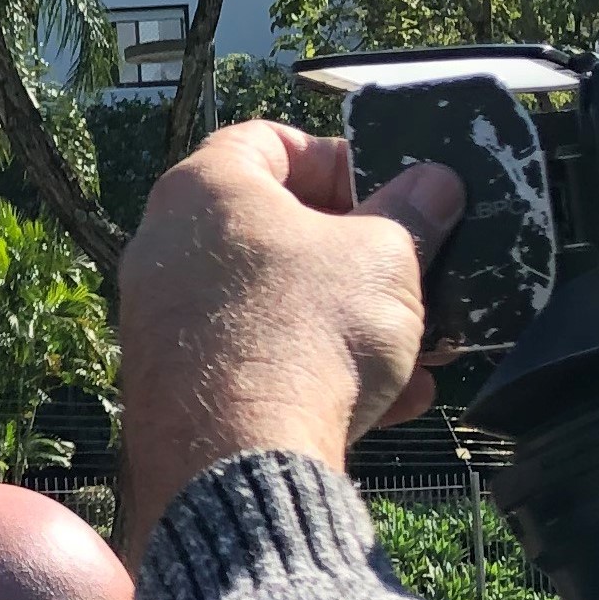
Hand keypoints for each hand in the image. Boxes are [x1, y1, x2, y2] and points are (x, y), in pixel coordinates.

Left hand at [118, 124, 465, 547]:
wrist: (237, 458)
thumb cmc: (307, 330)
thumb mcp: (386, 259)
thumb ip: (414, 214)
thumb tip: (435, 184)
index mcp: (204, 188)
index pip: (268, 140)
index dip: (338, 157)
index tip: (389, 190)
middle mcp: (165, 246)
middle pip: (275, 229)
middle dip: (357, 254)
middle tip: (414, 273)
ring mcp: (163, 319)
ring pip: (275, 304)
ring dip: (351, 322)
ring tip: (422, 347)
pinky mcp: (175, 385)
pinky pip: (257, 361)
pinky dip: (319, 373)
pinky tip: (392, 402)